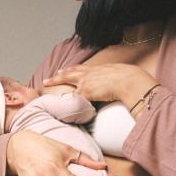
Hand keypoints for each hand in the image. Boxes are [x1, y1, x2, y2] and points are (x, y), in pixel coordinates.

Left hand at [42, 63, 157, 106]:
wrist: (129, 80)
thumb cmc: (128, 78)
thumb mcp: (118, 74)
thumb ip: (112, 78)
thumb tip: (117, 83)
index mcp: (96, 69)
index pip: (80, 69)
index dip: (71, 70)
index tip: (63, 70)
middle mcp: (88, 74)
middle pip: (69, 73)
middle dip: (57, 76)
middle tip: (48, 78)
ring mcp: (85, 83)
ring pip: (67, 83)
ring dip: (56, 83)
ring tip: (47, 84)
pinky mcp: (86, 92)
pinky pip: (74, 99)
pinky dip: (68, 103)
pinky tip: (61, 106)